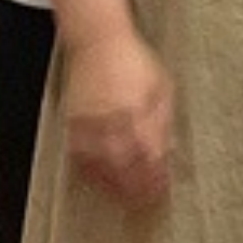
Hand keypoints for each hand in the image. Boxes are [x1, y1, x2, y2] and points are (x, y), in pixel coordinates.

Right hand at [59, 29, 177, 207]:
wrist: (97, 41)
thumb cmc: (134, 60)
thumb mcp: (162, 86)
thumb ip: (164, 120)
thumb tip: (169, 150)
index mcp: (138, 110)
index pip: (149, 155)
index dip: (155, 178)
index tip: (161, 190)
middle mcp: (113, 119)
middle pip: (124, 166)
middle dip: (134, 188)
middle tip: (144, 201)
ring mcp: (90, 121)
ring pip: (100, 165)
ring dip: (112, 185)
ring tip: (123, 197)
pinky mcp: (73, 121)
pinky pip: (79, 154)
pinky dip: (90, 171)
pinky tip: (99, 178)